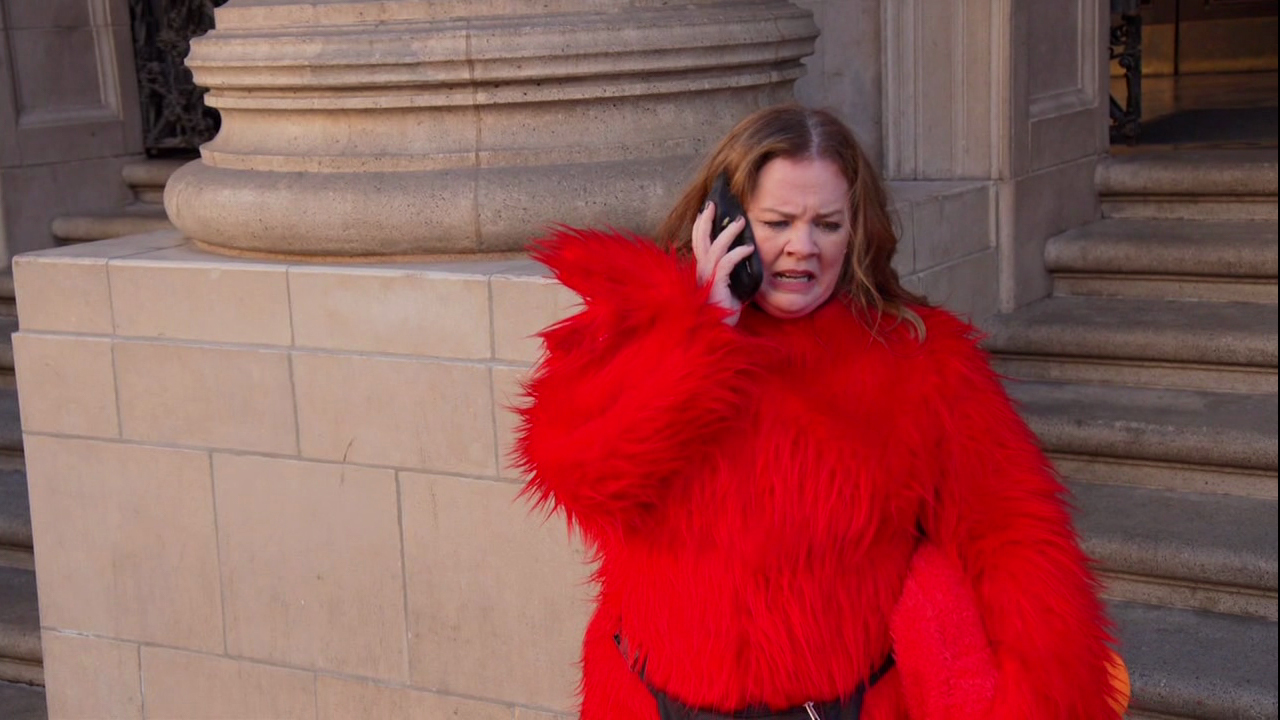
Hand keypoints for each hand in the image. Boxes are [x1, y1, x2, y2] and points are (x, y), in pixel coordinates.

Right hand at [692, 202, 755, 324]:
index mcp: (701, 271)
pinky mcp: (715, 285)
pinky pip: (725, 263)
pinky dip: (737, 253)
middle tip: (714, 204)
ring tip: (741, 222)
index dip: (701, 226)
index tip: (708, 212)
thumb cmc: (724, 314)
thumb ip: (731, 274)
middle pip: (699, 240)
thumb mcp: (729, 289)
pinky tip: (749, 248)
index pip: (698, 244)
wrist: (717, 335)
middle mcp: (699, 272)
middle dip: (706, 220)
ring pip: (714, 247)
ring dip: (728, 232)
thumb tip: (745, 260)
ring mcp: (705, 278)